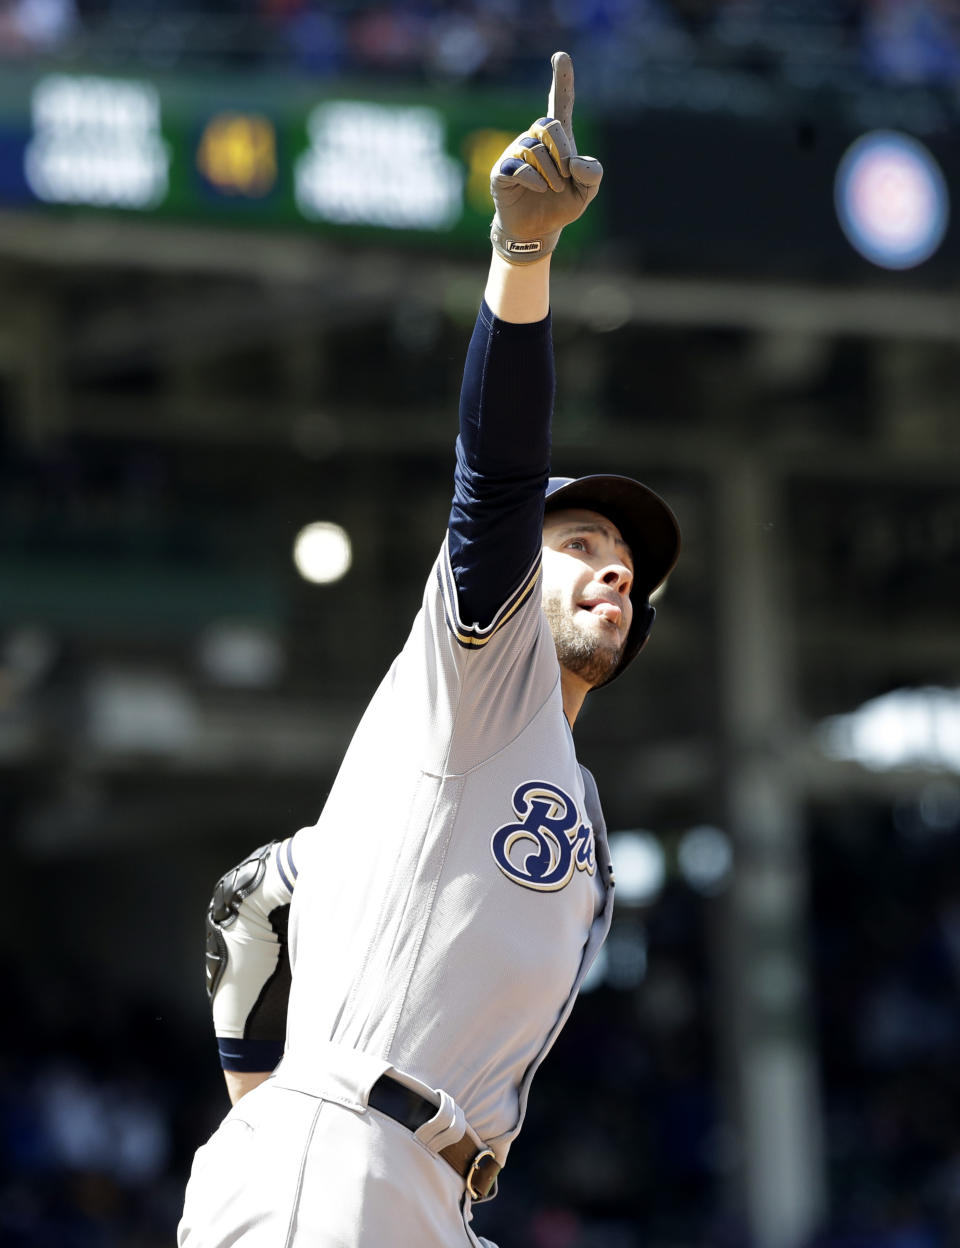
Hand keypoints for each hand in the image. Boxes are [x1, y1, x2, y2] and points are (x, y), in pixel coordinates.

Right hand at [490, 51, 602, 264]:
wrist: (538, 231)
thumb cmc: (561, 206)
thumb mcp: (587, 192)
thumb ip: (593, 173)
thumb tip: (574, 162)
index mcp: (558, 140)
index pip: (561, 103)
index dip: (562, 79)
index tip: (560, 56)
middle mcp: (534, 140)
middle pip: (548, 124)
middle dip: (562, 151)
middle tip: (566, 175)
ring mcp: (515, 153)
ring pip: (534, 147)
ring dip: (551, 171)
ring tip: (553, 188)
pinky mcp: (502, 171)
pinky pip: (518, 165)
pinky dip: (534, 179)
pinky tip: (540, 189)